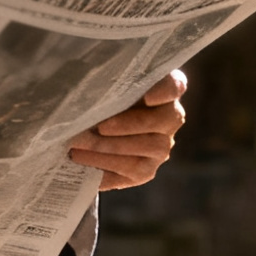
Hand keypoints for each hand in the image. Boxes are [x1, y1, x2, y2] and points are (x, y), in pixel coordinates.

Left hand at [68, 70, 187, 190]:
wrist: (84, 132)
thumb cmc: (95, 99)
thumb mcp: (100, 86)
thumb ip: (105, 84)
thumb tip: (90, 92)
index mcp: (161, 88)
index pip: (174, 85)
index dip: (164, 91)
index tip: (148, 97)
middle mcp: (169, 118)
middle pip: (165, 120)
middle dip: (130, 124)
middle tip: (100, 127)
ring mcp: (160, 146)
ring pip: (152, 147)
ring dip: (113, 147)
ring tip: (80, 145)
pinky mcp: (146, 171)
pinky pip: (133, 171)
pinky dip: (104, 165)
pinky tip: (81, 159)